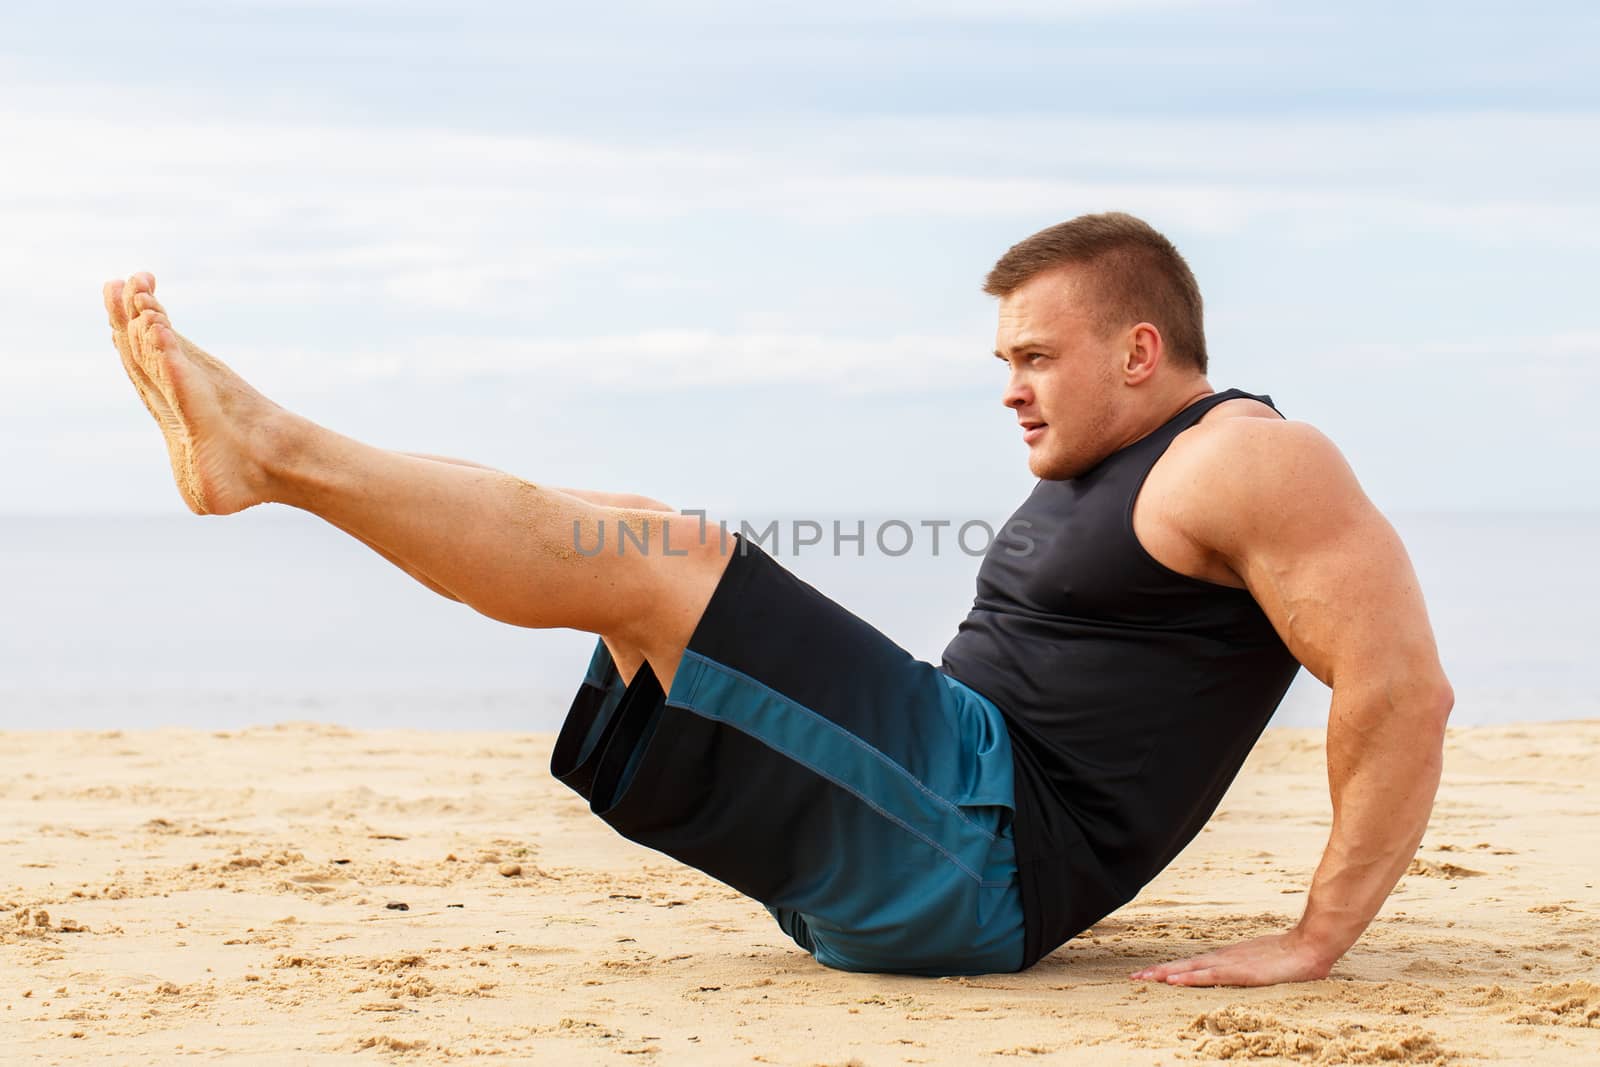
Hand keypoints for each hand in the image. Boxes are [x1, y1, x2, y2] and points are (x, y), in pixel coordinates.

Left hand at [1128, 929, 1335, 987]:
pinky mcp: (1242, 972)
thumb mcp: (1262, 964)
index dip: (1170, 970)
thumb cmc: (1289, 957)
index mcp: (1228, 958)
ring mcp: (1231, 964)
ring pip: (1191, 970)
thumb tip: (1242, 974)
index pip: (1193, 965)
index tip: (1149, 975)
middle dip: (1159, 973)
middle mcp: (1224, 958)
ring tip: (1145, 979)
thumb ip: (1249, 970)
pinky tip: (1174, 982)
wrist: (1310, 945)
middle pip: (1185, 966)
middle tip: (1134, 979)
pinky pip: (1210, 976)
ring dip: (1166, 975)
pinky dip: (1190, 978)